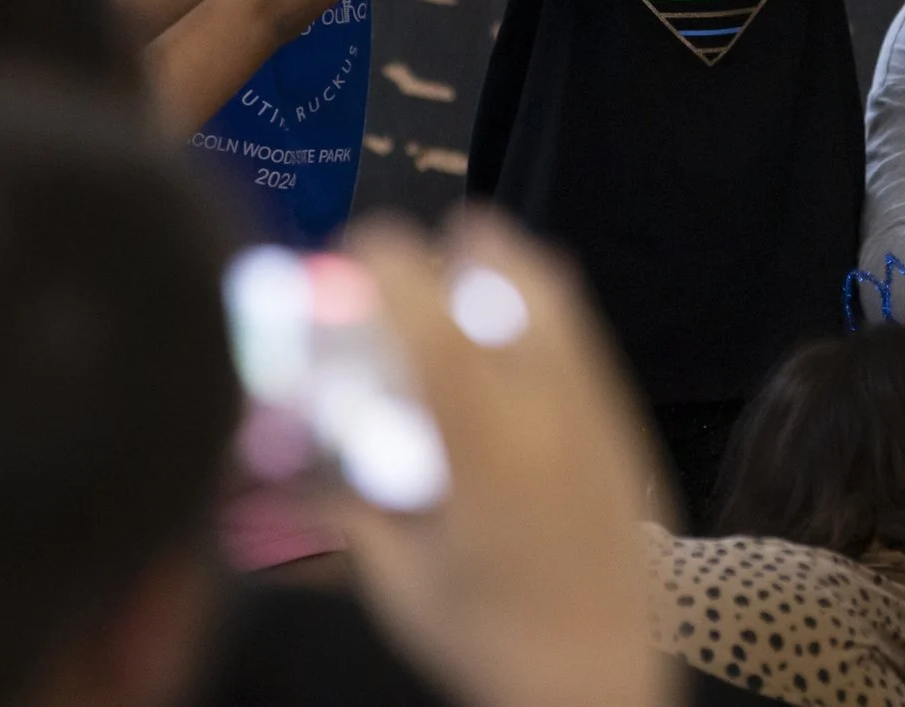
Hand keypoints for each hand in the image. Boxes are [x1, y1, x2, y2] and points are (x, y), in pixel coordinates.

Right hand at [335, 210, 660, 706]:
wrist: (598, 675)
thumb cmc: (485, 632)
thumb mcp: (398, 572)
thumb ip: (344, 502)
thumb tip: (280, 459)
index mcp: (487, 441)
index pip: (435, 322)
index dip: (393, 266)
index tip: (360, 241)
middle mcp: (553, 405)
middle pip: (517, 279)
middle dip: (462, 246)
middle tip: (412, 255)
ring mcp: (600, 408)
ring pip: (559, 299)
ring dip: (505, 271)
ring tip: (461, 275)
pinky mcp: (625, 425)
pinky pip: (582, 338)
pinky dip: (541, 313)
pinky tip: (507, 338)